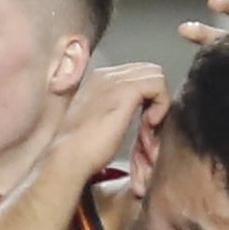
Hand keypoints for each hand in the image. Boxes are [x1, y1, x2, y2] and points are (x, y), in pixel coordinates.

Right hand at [50, 61, 169, 177]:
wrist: (67, 159)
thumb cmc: (80, 151)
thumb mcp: (98, 123)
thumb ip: (113, 110)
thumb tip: (131, 112)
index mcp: (98, 81)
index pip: (136, 74)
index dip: (146, 97)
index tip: (140, 123)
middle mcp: (105, 75)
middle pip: (148, 70)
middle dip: (153, 96)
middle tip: (146, 124)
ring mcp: (114, 81)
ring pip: (155, 74)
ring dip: (158, 101)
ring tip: (147, 125)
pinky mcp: (125, 90)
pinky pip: (158, 84)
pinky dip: (161, 105)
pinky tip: (148, 124)